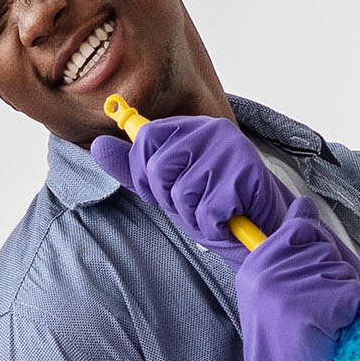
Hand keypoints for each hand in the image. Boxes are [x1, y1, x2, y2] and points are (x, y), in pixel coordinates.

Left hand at [92, 112, 288, 249]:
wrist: (262, 232)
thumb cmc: (215, 208)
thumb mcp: (167, 190)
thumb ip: (134, 170)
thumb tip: (97, 145)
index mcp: (190, 128)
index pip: (145, 138)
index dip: (147, 175)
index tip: (165, 189)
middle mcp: (211, 130)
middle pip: (158, 168)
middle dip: (172, 200)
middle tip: (197, 203)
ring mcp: (231, 150)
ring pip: (182, 193)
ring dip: (196, 216)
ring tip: (216, 212)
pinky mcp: (246, 174)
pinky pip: (207, 210)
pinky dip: (214, 226)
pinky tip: (230, 219)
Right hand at [186, 203, 359, 360]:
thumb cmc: (289, 350)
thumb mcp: (278, 293)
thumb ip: (295, 253)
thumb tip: (304, 203)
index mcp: (258, 263)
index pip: (304, 223)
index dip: (324, 252)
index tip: (316, 288)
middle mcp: (268, 269)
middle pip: (331, 246)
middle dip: (343, 278)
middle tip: (327, 316)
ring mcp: (288, 287)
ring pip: (348, 271)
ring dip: (353, 301)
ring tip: (330, 329)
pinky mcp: (312, 307)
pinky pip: (357, 293)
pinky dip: (359, 316)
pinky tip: (337, 336)